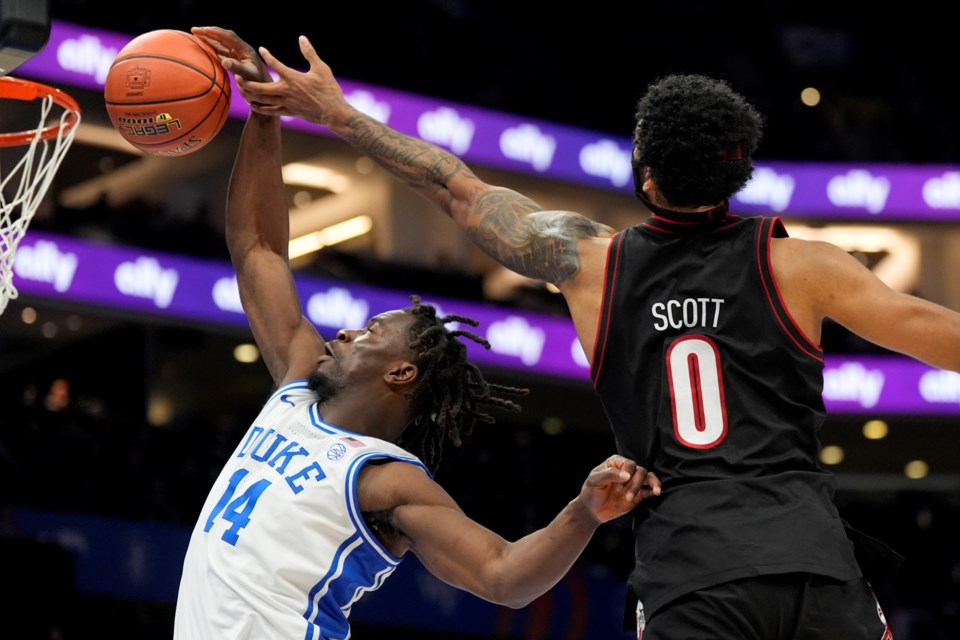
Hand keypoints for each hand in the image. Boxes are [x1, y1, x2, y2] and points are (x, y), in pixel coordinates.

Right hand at [191, 26, 271, 83]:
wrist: (266, 92)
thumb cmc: (258, 85)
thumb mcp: (248, 76)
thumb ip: (237, 68)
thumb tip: (224, 61)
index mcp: (245, 50)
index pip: (229, 36)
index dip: (215, 32)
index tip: (202, 30)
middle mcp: (242, 50)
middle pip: (224, 37)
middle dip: (209, 32)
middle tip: (194, 30)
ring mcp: (239, 55)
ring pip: (222, 43)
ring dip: (209, 38)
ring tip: (196, 35)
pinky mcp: (236, 61)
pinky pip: (222, 51)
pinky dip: (213, 47)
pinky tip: (206, 47)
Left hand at [221, 35, 353, 127]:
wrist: (333, 113)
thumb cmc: (329, 89)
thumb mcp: (321, 68)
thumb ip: (309, 53)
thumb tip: (302, 38)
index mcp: (292, 77)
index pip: (275, 64)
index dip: (267, 55)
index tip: (262, 49)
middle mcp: (286, 90)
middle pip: (260, 87)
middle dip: (246, 82)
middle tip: (237, 76)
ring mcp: (286, 103)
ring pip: (262, 100)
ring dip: (250, 95)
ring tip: (241, 89)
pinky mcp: (289, 112)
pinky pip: (270, 111)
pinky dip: (260, 108)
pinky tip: (253, 105)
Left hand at [577, 455, 660, 523]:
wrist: (592, 511)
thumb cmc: (591, 491)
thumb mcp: (595, 480)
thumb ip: (610, 474)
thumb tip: (627, 475)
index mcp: (616, 463)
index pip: (629, 464)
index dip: (629, 472)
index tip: (623, 482)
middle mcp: (626, 471)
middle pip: (640, 471)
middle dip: (637, 483)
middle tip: (627, 495)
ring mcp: (633, 483)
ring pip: (648, 478)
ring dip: (652, 484)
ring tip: (656, 491)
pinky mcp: (638, 495)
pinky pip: (649, 490)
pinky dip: (654, 490)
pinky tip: (656, 493)